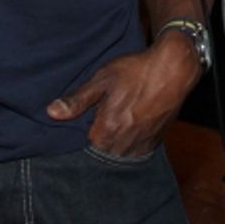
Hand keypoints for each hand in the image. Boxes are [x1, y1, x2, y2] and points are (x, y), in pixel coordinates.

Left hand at [45, 33, 201, 157]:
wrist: (172, 71)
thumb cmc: (135, 72)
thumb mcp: (102, 80)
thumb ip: (77, 100)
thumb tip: (51, 112)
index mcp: (105, 131)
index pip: (83, 142)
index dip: (83, 128)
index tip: (87, 115)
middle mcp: (122, 145)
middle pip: (100, 150)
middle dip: (98, 136)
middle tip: (106, 112)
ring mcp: (140, 147)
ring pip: (117, 153)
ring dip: (114, 141)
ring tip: (119, 118)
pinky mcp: (153, 144)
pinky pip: (134, 151)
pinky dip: (129, 142)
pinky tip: (130, 123)